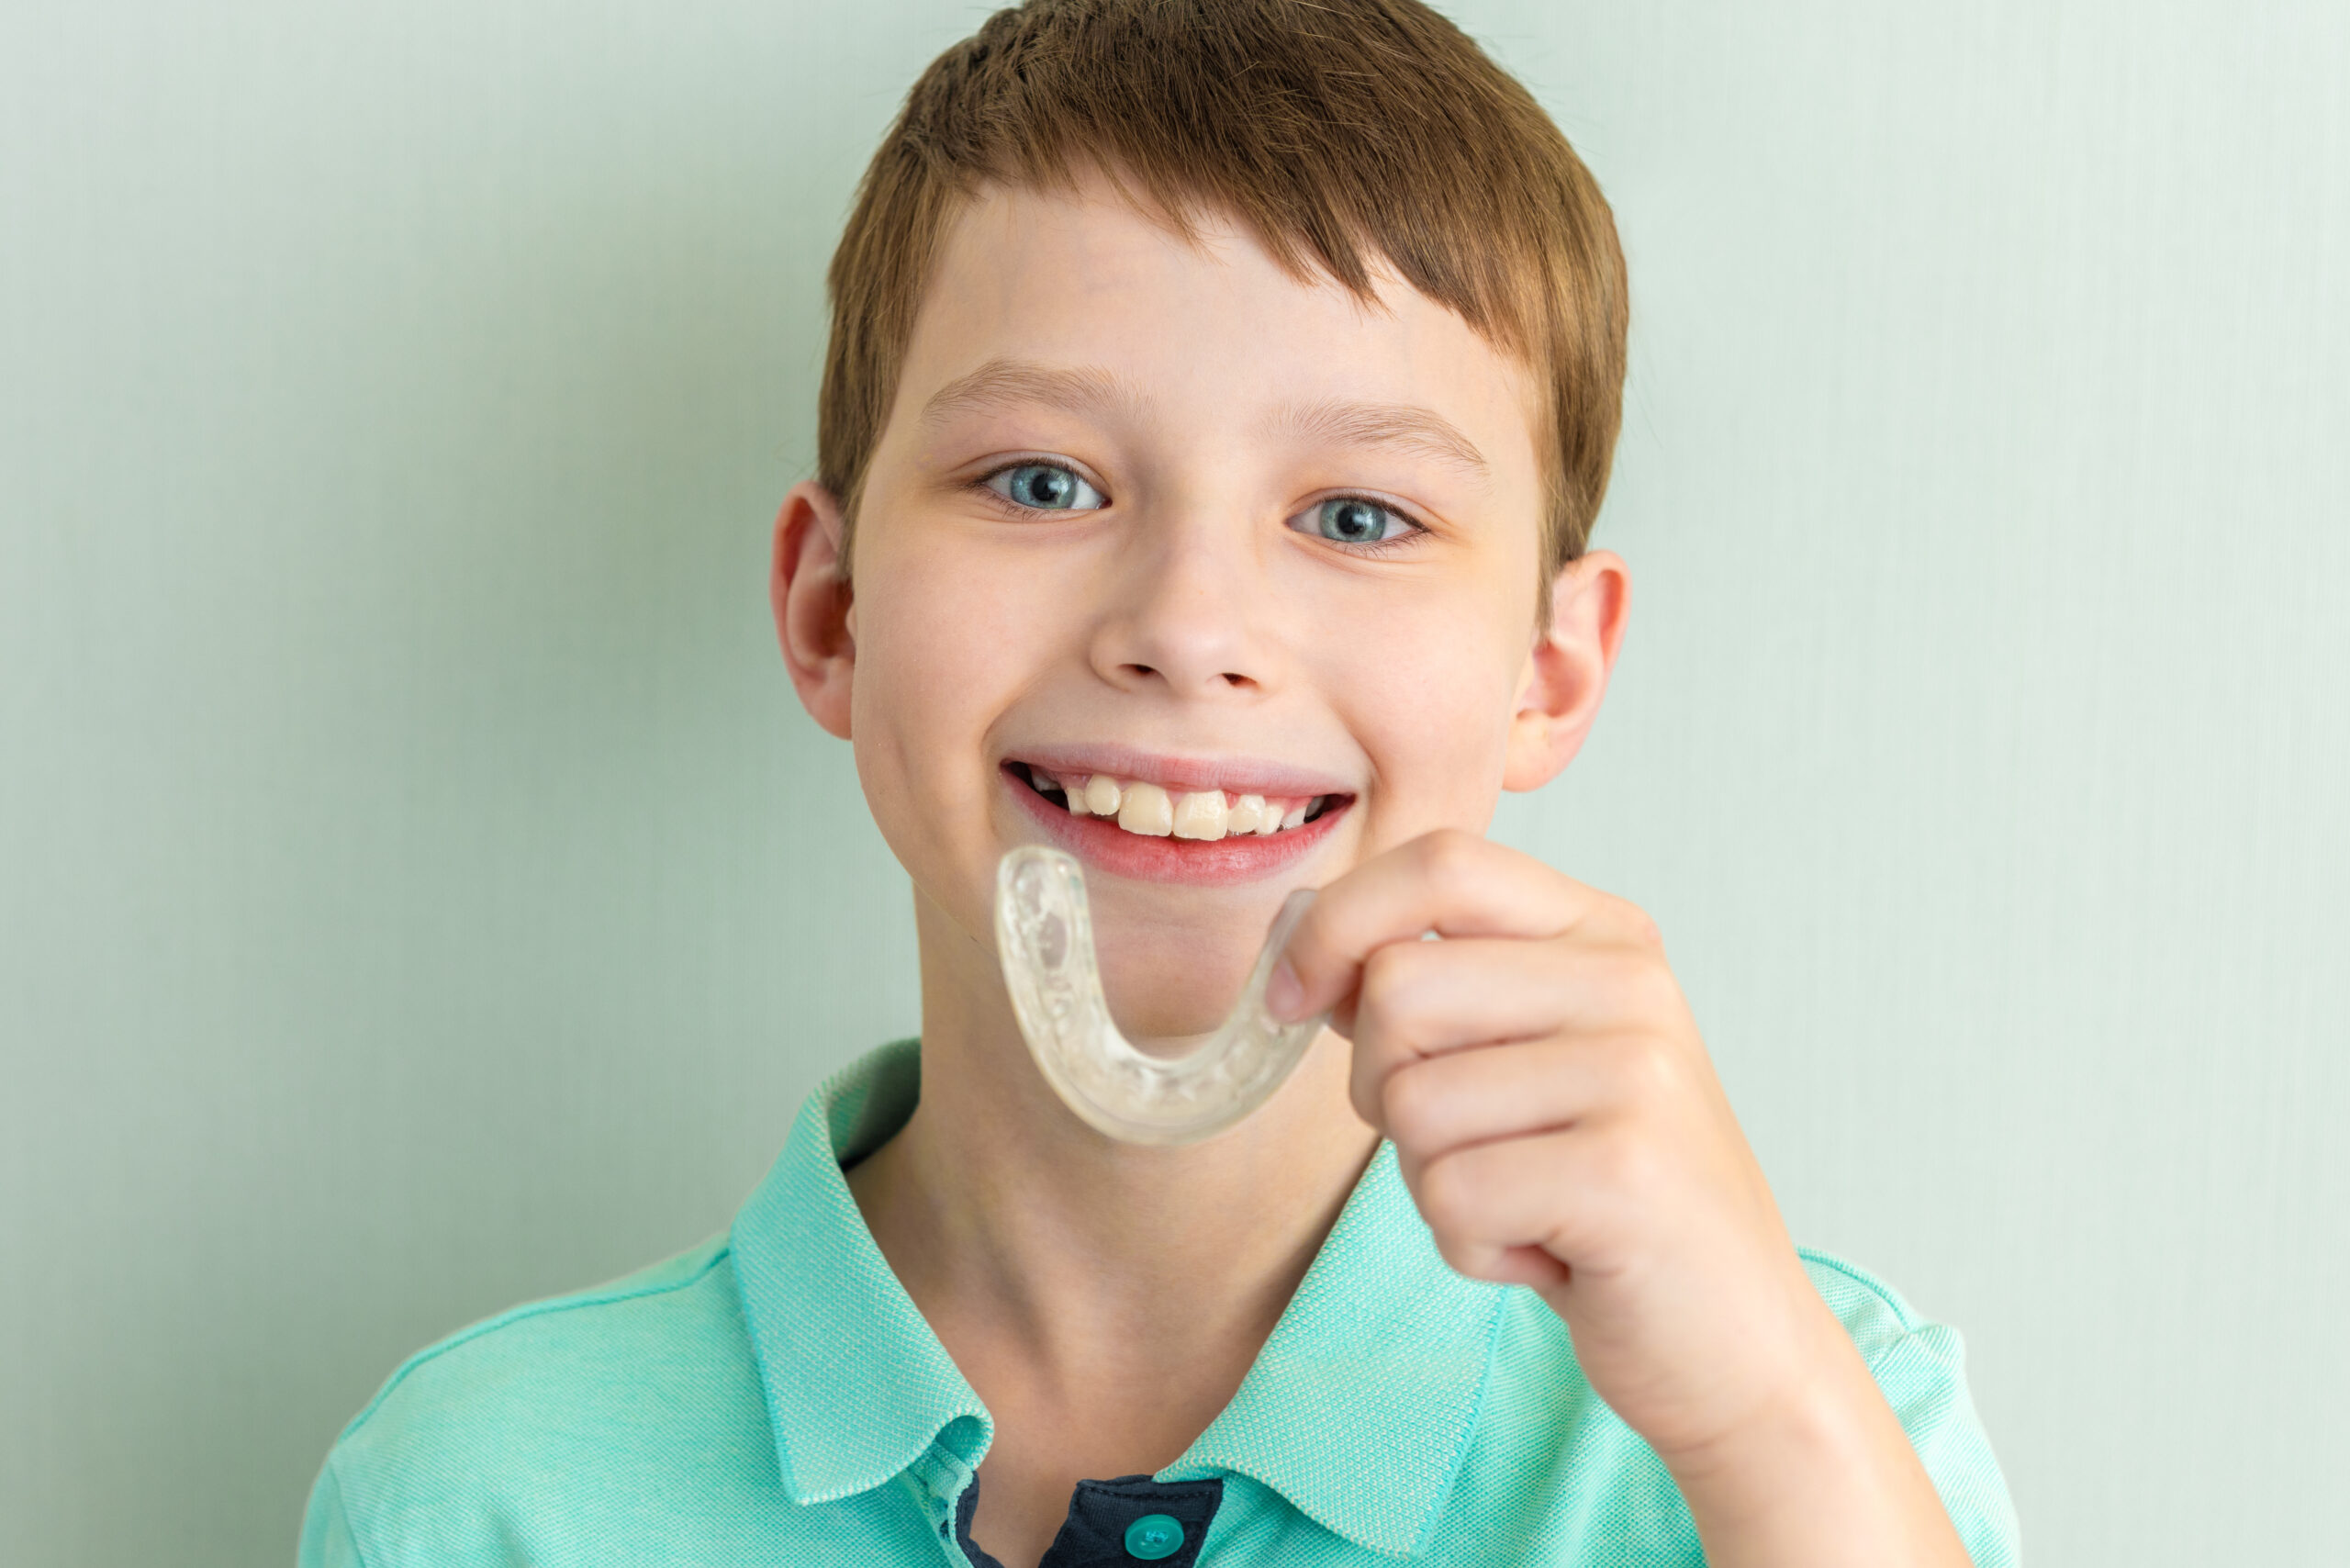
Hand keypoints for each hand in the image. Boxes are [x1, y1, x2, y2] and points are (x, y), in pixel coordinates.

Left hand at [1268, 829, 1970, 1567]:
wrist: (1737, 1339)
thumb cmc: (1605, 1197)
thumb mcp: (1525, 1062)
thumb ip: (1432, 992)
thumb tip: (1299, 943)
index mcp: (1604, 934)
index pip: (1441, 862)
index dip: (1337, 923)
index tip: (1293, 997)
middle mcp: (1629, 985)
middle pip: (1398, 986)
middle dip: (1382, 1086)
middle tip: (1464, 1148)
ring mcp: (1636, 1073)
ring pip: (1411, 1102)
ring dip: (1433, 1181)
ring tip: (1523, 1203)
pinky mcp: (1623, 1173)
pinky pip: (1449, 1196)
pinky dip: (1470, 1246)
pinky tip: (1547, 1253)